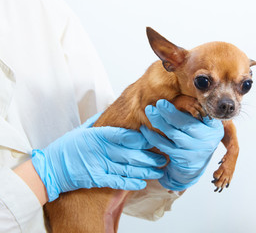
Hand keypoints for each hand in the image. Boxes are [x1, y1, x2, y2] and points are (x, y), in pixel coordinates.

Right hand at [31, 113, 165, 200]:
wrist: (50, 167)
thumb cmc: (68, 147)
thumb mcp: (84, 129)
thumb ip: (100, 122)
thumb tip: (116, 111)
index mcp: (99, 135)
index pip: (125, 135)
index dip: (142, 137)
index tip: (156, 137)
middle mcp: (101, 149)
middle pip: (131, 153)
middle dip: (150, 155)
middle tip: (165, 156)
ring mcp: (99, 165)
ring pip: (128, 168)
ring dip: (146, 170)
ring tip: (160, 170)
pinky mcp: (96, 179)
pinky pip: (117, 181)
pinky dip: (130, 183)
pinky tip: (143, 183)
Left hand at [141, 99, 223, 190]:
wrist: (193, 166)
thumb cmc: (195, 137)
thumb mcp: (202, 125)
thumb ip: (197, 111)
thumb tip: (187, 88)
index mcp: (214, 128)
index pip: (206, 114)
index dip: (194, 105)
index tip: (182, 98)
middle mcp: (209, 140)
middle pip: (188, 124)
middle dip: (171, 112)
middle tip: (159, 103)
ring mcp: (197, 151)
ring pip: (175, 134)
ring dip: (160, 121)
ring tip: (149, 111)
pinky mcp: (183, 160)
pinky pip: (165, 146)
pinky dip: (154, 136)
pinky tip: (146, 128)